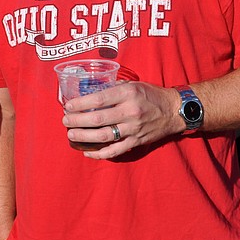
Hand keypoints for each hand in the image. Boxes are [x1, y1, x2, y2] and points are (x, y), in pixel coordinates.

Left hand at [61, 81, 182, 158]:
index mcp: (128, 94)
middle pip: (98, 118)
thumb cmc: (151, 95)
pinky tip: (87, 152)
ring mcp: (133, 129)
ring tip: (71, 135)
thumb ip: (113, 89)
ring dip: (84, 137)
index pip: (99, 99)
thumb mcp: (133, 85)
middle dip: (77, 121)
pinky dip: (99, 154)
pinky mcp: (136, 142)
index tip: (68, 106)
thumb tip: (90, 94)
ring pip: (103, 136)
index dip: (80, 104)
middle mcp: (130, 111)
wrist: (174, 110)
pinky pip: (114, 151)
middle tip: (66, 121)